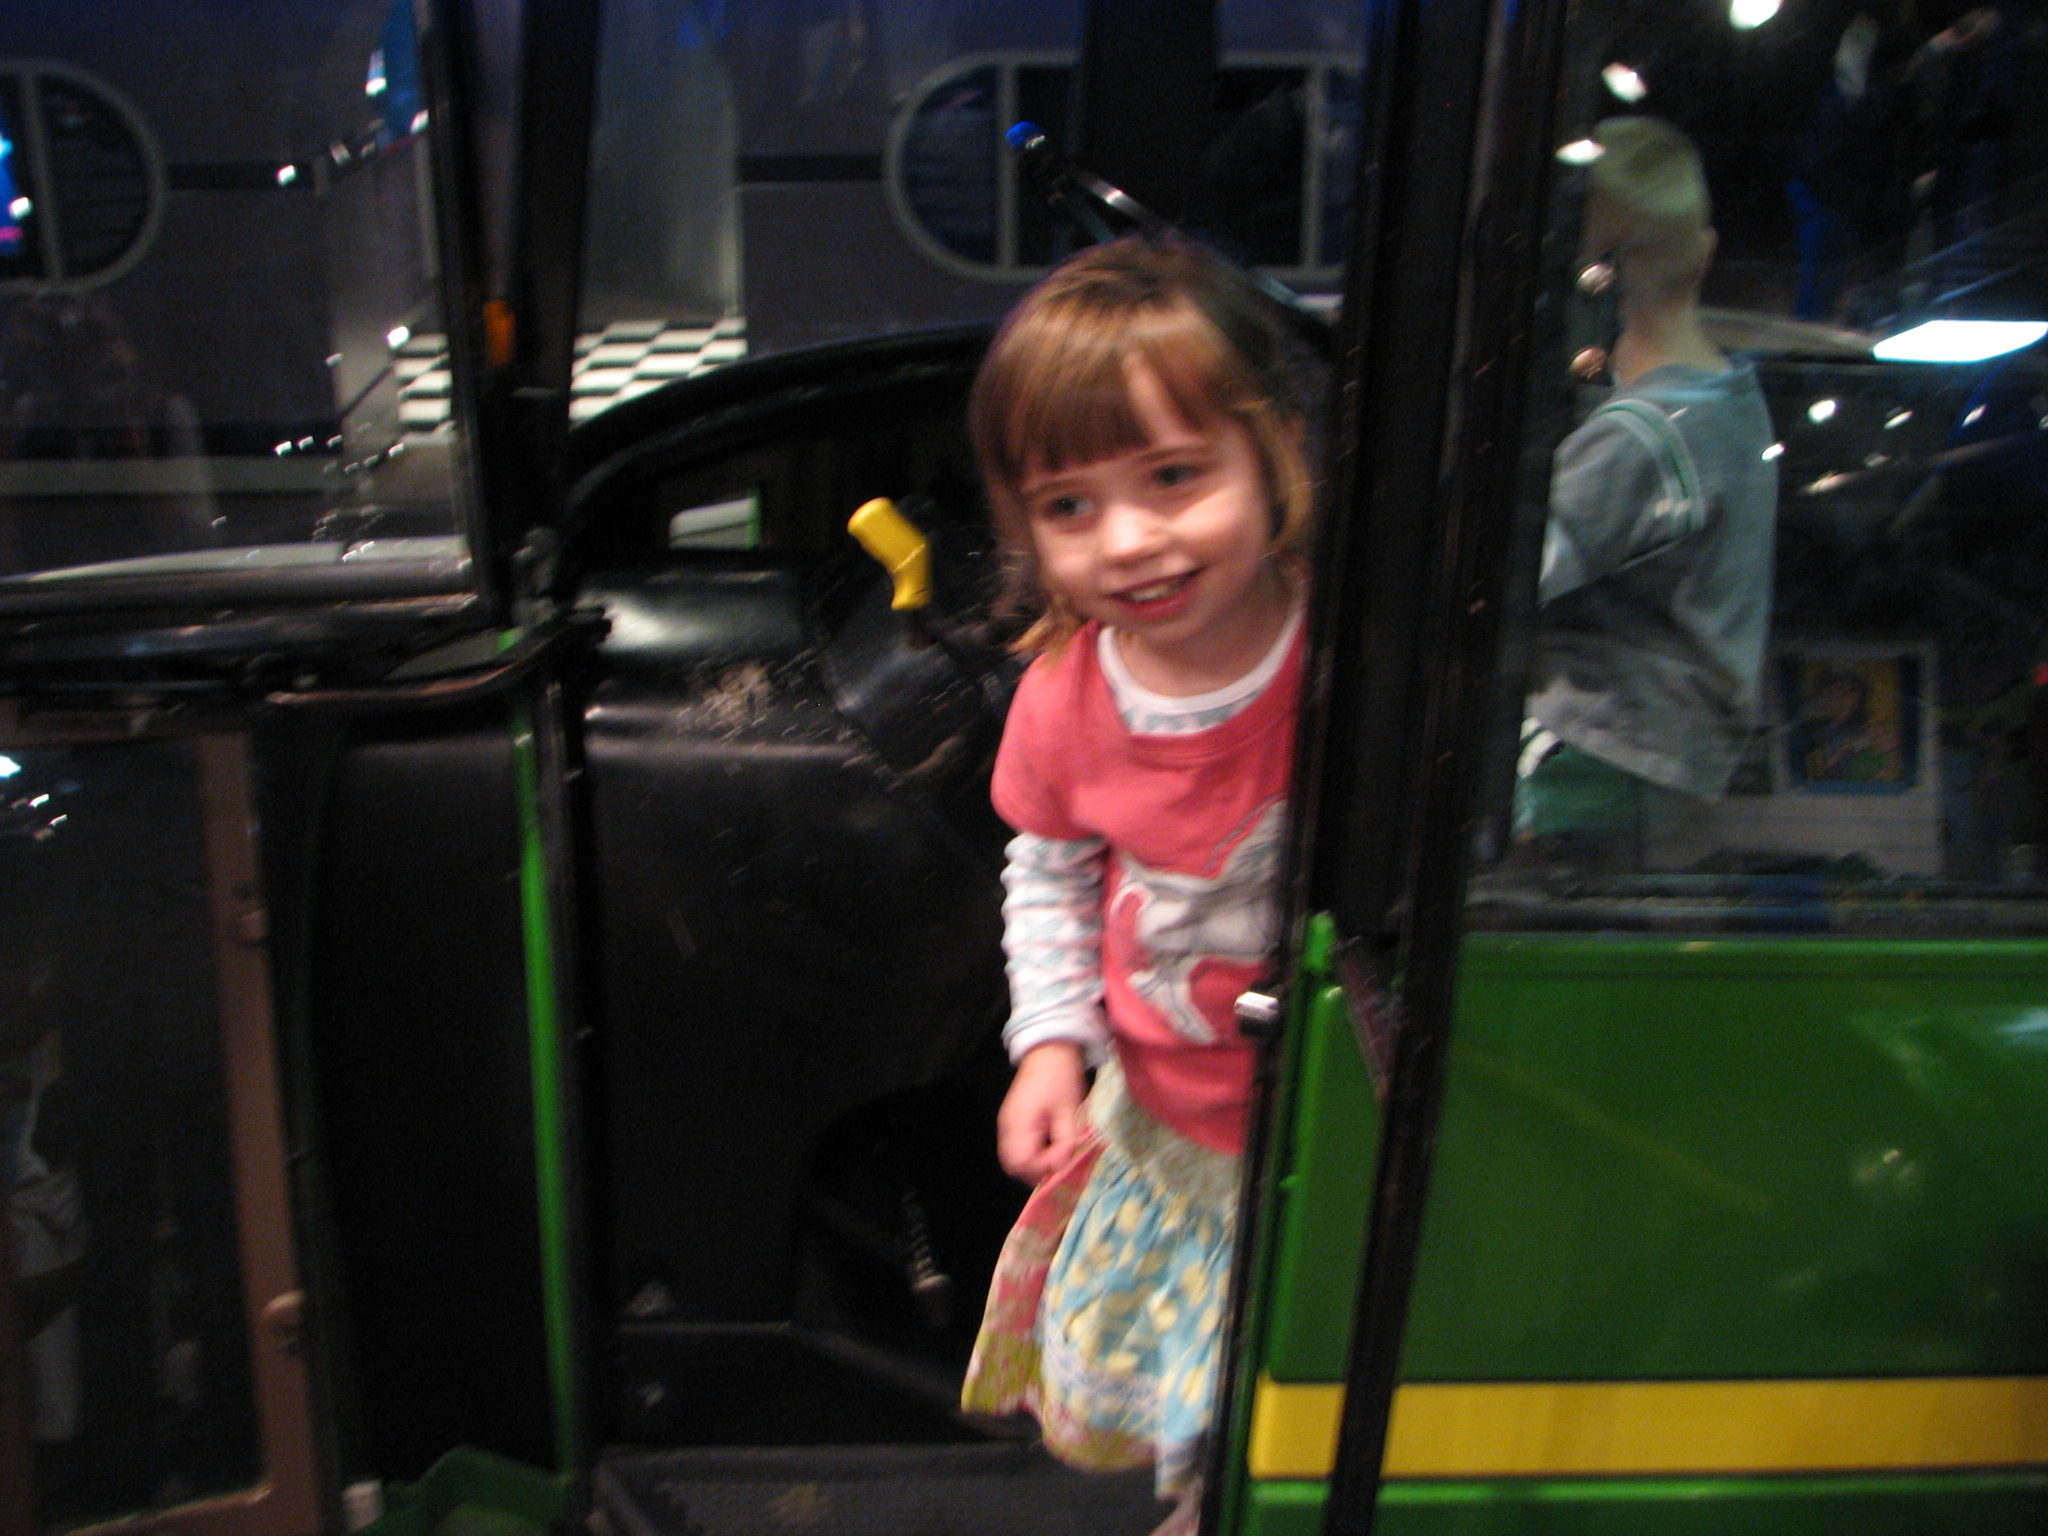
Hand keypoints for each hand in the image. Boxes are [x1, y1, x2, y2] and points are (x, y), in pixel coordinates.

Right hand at [996, 1041, 1087, 1184]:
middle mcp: (1007, 1128)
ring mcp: (1007, 1125)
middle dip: (1037, 1171)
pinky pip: (1017, 1149)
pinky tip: (1049, 1148)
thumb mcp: (1070, 1110)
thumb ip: (1065, 1142)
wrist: (1048, 1051)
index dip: (1044, 1168)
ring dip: (1034, 1165)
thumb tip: (1061, 1166)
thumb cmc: (1060, 1077)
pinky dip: (1031, 1155)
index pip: (1022, 1163)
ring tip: (1057, 1156)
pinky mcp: (1013, 1123)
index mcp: (1018, 1124)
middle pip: (1014, 1166)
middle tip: (1060, 1164)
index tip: (1065, 1158)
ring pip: (1014, 1160)